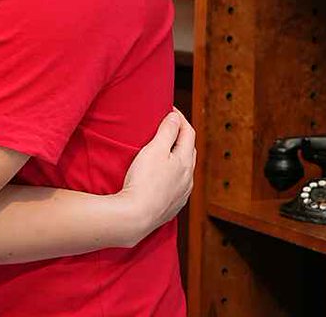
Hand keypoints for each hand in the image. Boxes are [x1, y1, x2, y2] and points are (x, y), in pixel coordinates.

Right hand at [115, 108, 195, 246]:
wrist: (135, 217)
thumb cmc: (144, 181)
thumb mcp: (154, 150)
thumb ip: (167, 131)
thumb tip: (175, 117)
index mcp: (185, 162)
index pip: (189, 133)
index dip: (180, 118)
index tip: (169, 109)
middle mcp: (188, 178)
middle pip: (189, 150)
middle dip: (181, 136)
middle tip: (167, 126)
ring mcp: (182, 194)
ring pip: (184, 169)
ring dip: (177, 156)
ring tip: (164, 150)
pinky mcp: (172, 206)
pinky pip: (177, 185)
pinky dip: (173, 174)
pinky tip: (163, 176)